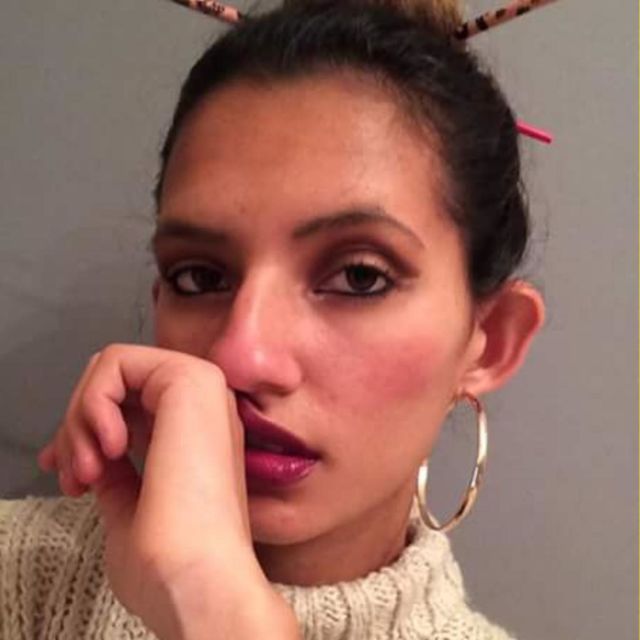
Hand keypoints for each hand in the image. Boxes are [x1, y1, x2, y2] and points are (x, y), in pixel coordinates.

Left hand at [37, 344, 299, 639]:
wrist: (196, 578)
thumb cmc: (171, 559)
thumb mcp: (129, 511)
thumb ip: (119, 476)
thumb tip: (100, 462)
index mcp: (196, 435)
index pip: (129, 405)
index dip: (85, 430)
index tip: (65, 471)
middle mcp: (204, 405)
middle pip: (116, 382)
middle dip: (75, 425)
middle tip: (72, 475)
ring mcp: (201, 388)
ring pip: (114, 367)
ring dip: (81, 416)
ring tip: (84, 469)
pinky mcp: (190, 380)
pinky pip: (119, 362)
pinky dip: (92, 402)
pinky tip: (106, 447)